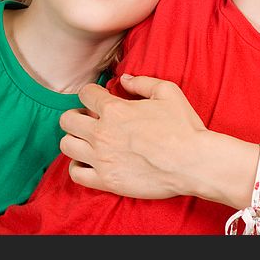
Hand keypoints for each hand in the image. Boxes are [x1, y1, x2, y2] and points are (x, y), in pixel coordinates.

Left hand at [59, 74, 206, 199]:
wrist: (193, 163)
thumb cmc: (183, 127)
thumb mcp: (167, 92)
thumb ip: (142, 82)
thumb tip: (124, 79)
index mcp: (114, 109)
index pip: (85, 93)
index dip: (91, 93)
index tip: (99, 98)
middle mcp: (102, 133)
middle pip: (67, 120)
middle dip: (77, 115)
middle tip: (90, 119)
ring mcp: (101, 158)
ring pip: (66, 145)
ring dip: (75, 139)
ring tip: (88, 140)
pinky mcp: (106, 180)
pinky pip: (75, 173)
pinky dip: (77, 165)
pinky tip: (90, 161)